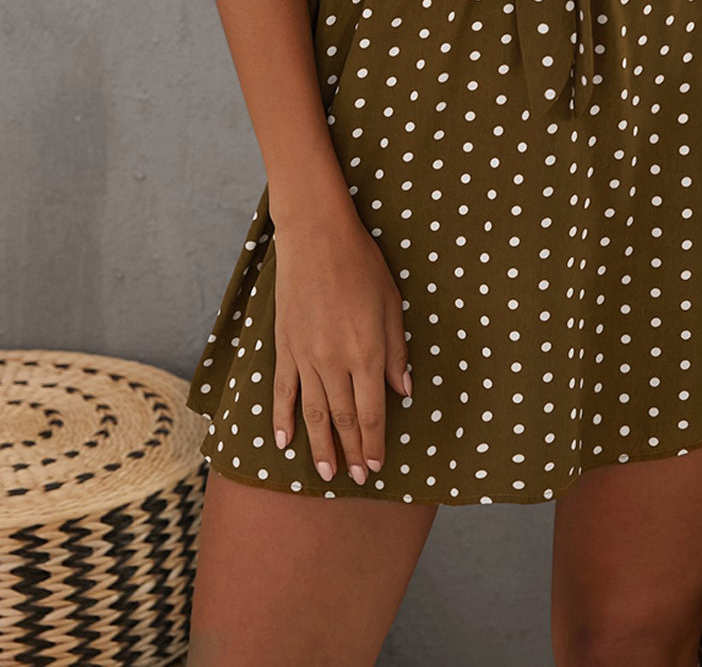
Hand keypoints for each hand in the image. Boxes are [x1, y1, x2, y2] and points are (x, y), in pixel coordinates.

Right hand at [271, 206, 410, 485]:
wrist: (316, 238)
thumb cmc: (362, 265)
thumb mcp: (393, 304)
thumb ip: (397, 351)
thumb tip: (404, 390)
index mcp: (367, 353)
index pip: (373, 411)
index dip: (375, 442)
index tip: (376, 467)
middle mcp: (335, 363)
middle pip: (344, 418)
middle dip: (351, 451)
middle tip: (355, 479)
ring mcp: (305, 357)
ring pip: (313, 412)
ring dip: (320, 445)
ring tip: (326, 473)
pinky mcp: (284, 346)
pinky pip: (282, 391)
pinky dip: (282, 419)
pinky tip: (284, 441)